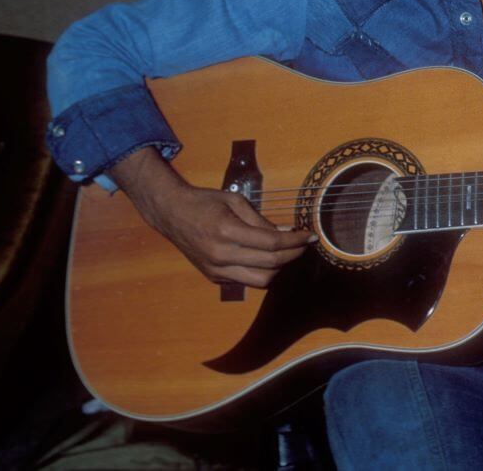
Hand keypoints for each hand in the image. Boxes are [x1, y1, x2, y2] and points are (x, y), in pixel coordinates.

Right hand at [110, 147, 313, 286]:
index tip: (310, 236)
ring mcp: (216, 269)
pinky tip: (267, 258)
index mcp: (227, 231)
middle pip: (271, 265)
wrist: (171, 213)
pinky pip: (246, 280)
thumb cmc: (205, 202)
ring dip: (280, 268)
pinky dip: (261, 271)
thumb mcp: (236, 200)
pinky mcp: (213, 277)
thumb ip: (261, 220)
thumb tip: (287, 234)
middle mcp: (221, 255)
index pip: (272, 244)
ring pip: (261, 280)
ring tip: (287, 253)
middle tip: (303, 245)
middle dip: (294, 255)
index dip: (296, 241)